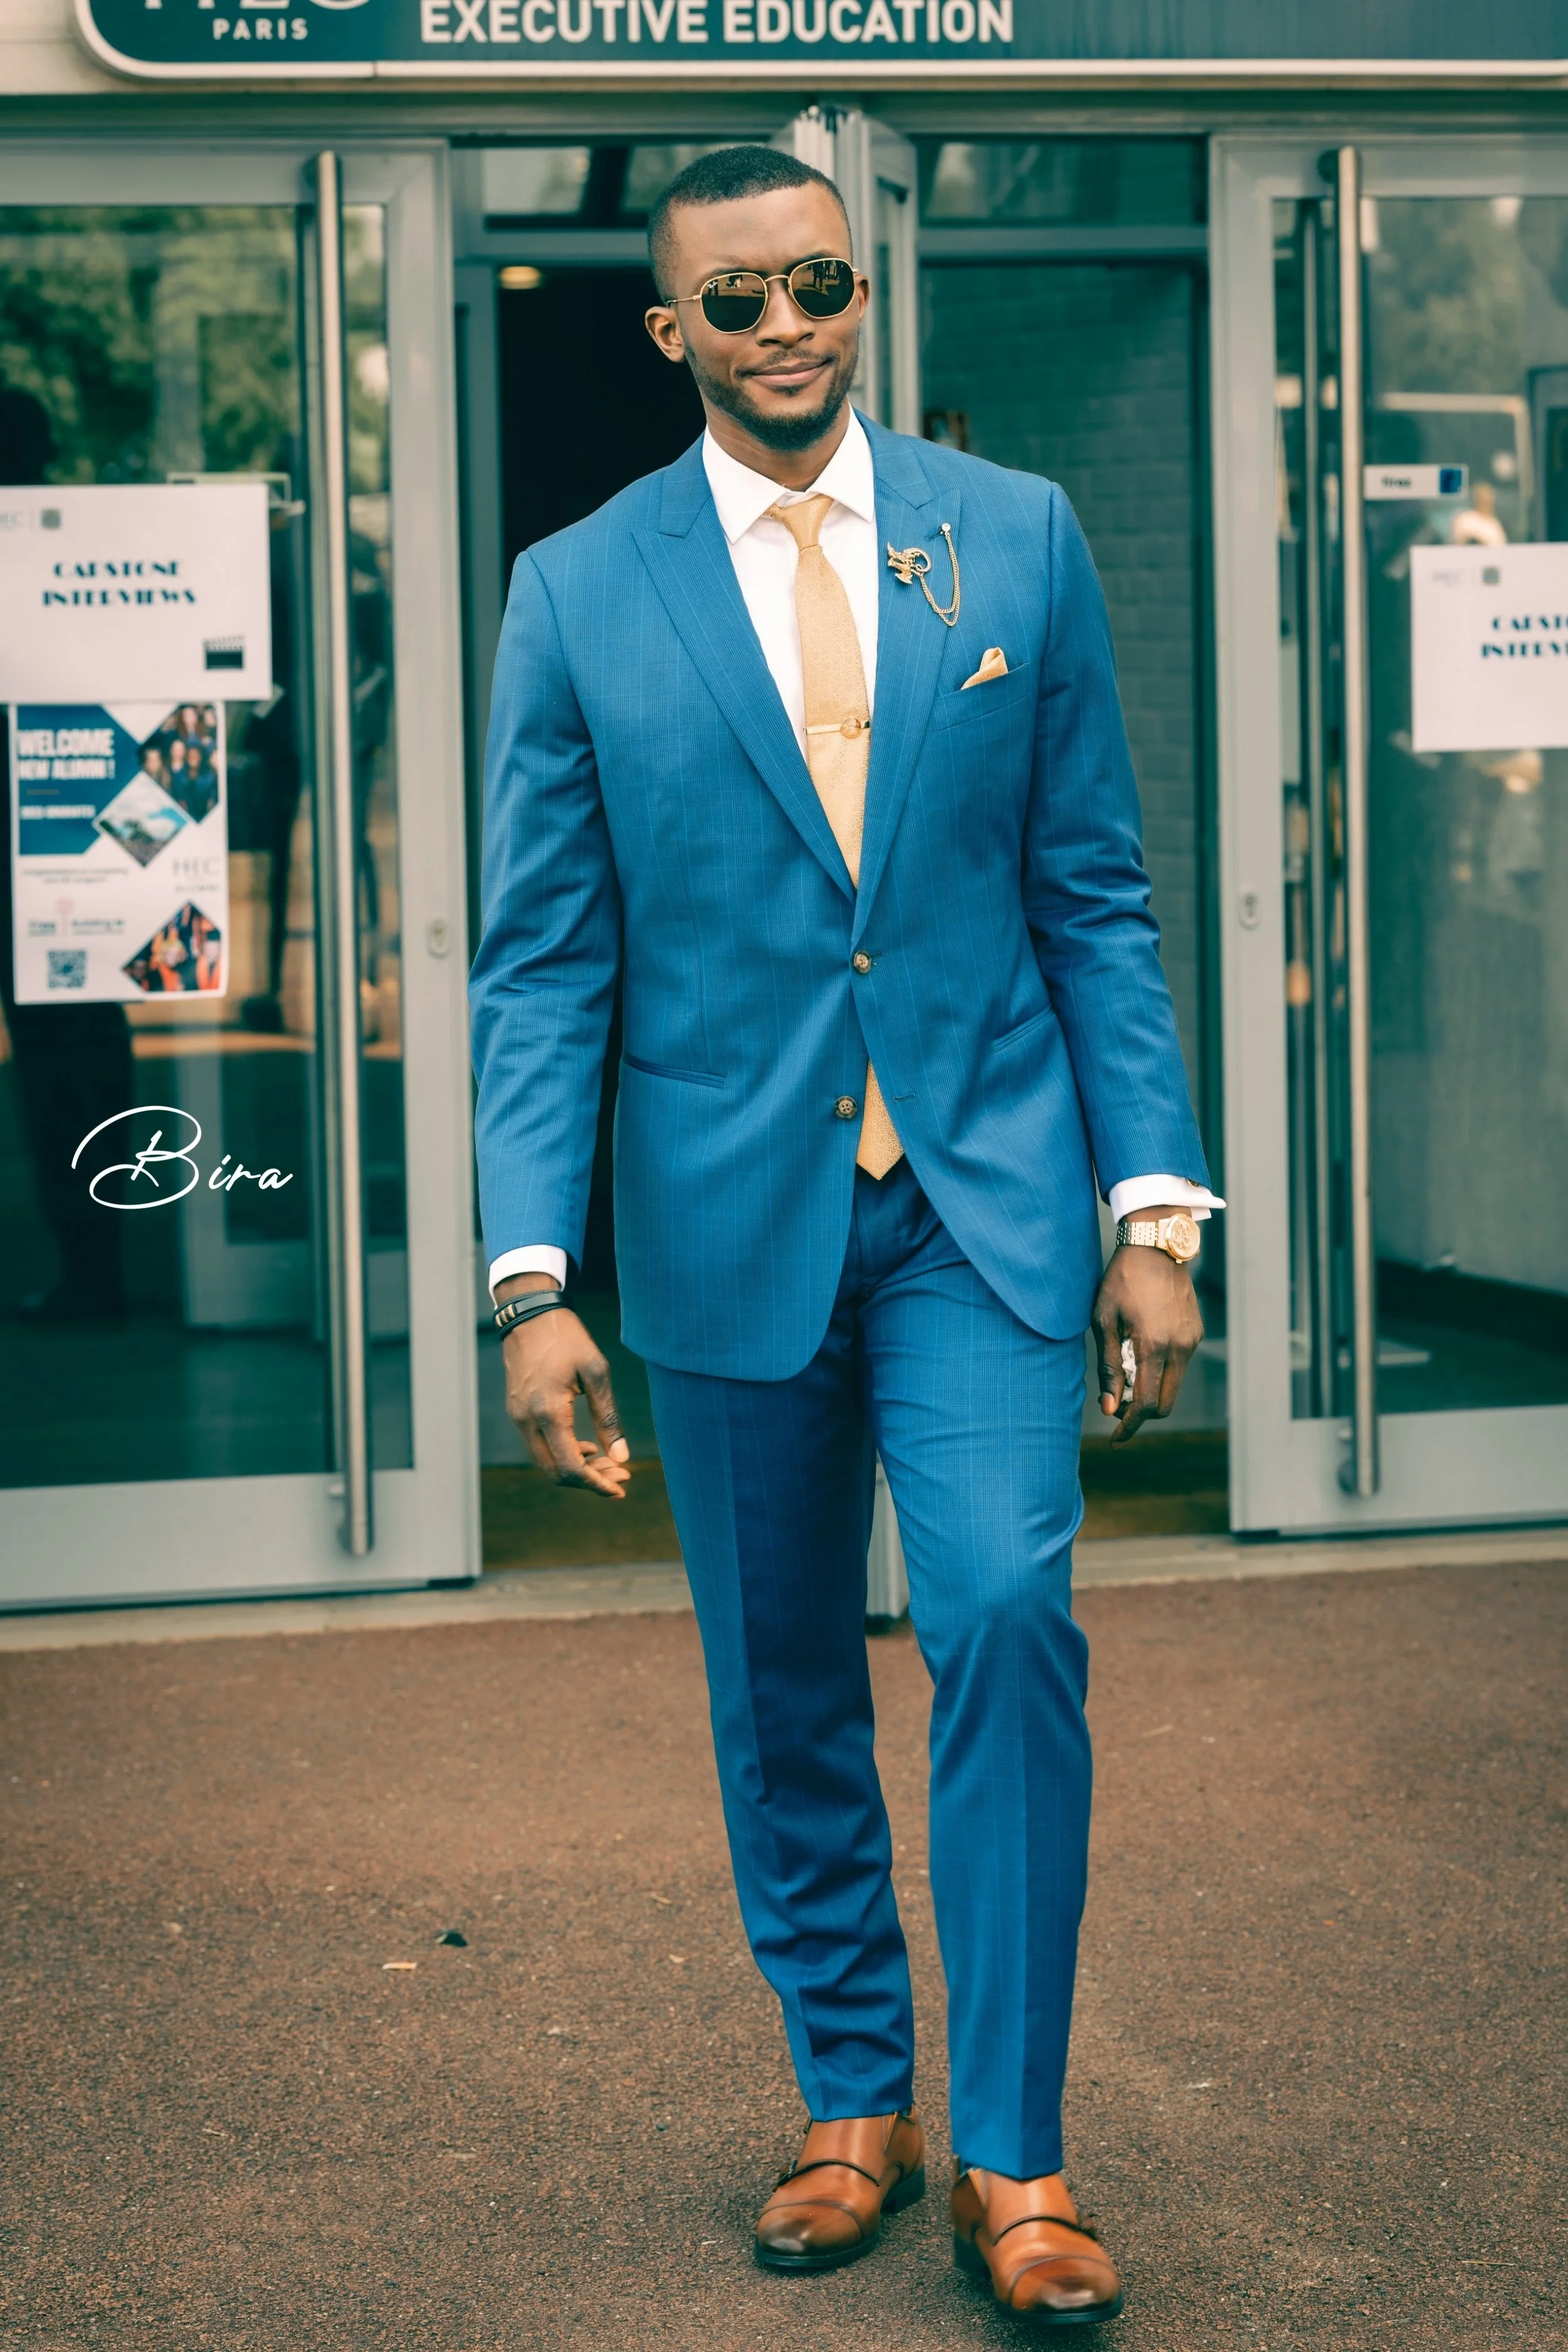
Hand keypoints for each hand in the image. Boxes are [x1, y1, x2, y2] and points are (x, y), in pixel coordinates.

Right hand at [498, 1275, 630, 1497]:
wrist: (530, 1314)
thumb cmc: (567, 1338)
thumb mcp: (596, 1372)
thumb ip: (608, 1417)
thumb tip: (621, 1456)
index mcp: (548, 1411)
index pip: (570, 1466)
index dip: (595, 1484)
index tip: (620, 1488)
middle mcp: (526, 1420)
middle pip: (555, 1472)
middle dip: (589, 1480)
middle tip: (619, 1475)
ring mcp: (518, 1417)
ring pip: (546, 1462)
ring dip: (576, 1468)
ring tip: (607, 1461)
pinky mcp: (517, 1411)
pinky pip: (539, 1446)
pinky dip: (563, 1453)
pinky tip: (585, 1445)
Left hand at [1090, 1224, 1203, 1445]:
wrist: (1155, 1246)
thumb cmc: (1122, 1281)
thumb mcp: (1103, 1321)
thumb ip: (1107, 1366)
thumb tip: (1110, 1406)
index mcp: (1154, 1347)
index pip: (1145, 1404)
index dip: (1129, 1426)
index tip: (1114, 1439)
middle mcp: (1179, 1348)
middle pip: (1164, 1403)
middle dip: (1140, 1413)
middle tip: (1115, 1404)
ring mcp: (1191, 1341)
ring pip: (1173, 1386)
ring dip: (1150, 1391)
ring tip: (1124, 1372)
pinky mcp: (1195, 1333)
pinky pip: (1179, 1366)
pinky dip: (1160, 1372)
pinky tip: (1140, 1352)